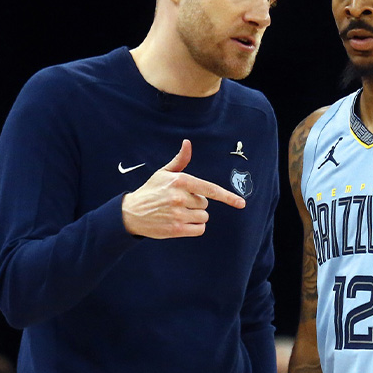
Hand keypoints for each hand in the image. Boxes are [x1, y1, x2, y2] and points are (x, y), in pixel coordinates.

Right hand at [121, 139, 245, 237]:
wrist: (131, 213)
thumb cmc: (151, 191)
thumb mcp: (163, 173)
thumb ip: (180, 160)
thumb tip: (187, 143)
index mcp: (180, 181)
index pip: (209, 189)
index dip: (227, 197)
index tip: (240, 203)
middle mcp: (180, 197)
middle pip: (206, 203)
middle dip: (196, 203)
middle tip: (179, 202)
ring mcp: (178, 214)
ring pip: (203, 217)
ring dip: (195, 216)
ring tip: (178, 212)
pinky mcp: (176, 229)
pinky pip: (199, 229)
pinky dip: (194, 227)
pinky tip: (181, 222)